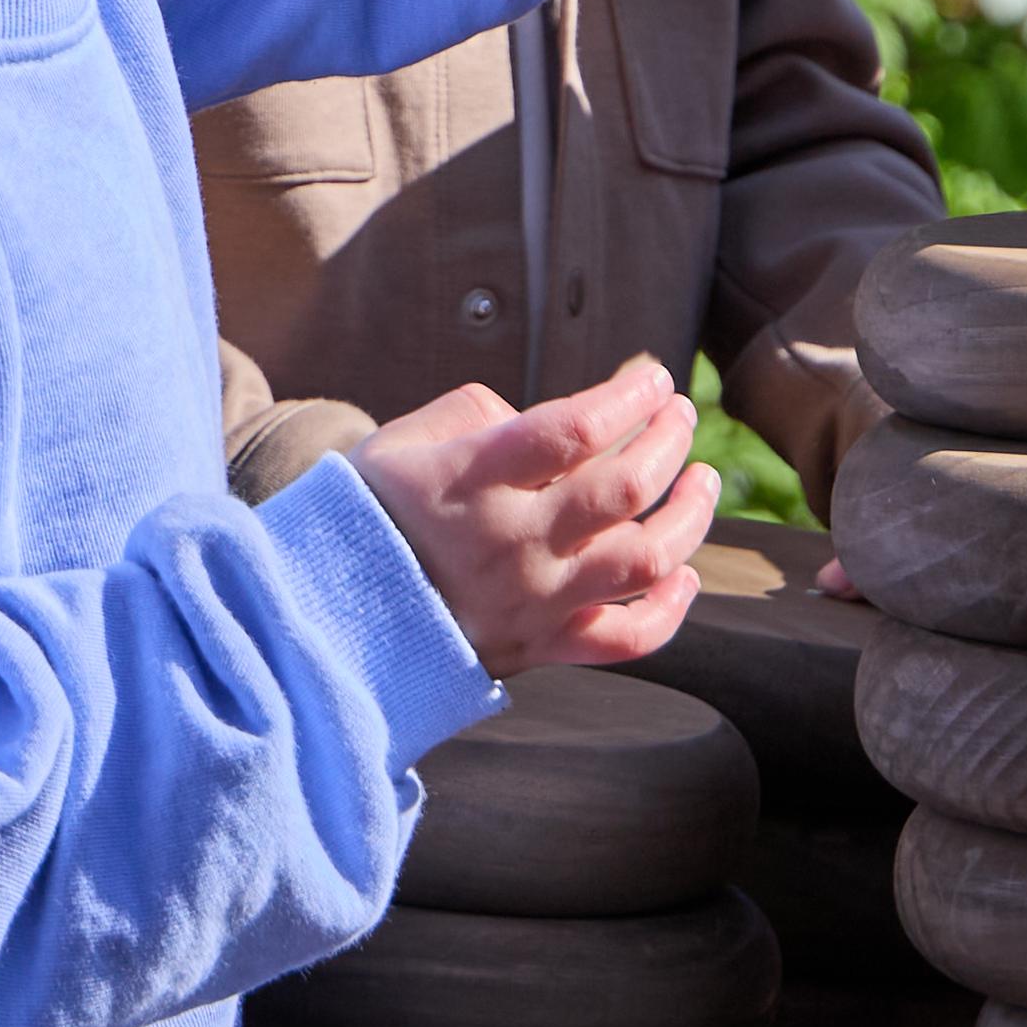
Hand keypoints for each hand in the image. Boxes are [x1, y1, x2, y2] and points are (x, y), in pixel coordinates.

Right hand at [348, 353, 717, 674]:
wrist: (323, 620)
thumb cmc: (368, 515)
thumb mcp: (405, 442)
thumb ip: (482, 412)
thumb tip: (558, 421)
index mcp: (474, 481)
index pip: (575, 429)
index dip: (628, 397)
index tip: (654, 379)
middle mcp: (512, 543)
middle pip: (624, 488)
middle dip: (669, 440)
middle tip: (682, 413)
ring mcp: (532, 600)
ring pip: (644, 560)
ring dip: (690, 515)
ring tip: (703, 479)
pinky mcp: (540, 648)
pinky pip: (626, 640)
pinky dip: (669, 611)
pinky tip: (685, 575)